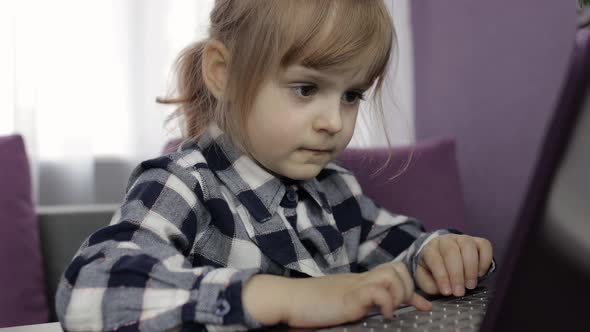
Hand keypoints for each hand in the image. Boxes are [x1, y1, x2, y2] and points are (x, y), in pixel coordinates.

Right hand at [282, 262, 430, 327]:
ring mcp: (355, 287)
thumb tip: (369, 310)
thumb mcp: (338, 301)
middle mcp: (360, 280)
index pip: (393, 274)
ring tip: (389, 311)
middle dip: (408, 289)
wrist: (288, 299)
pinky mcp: (349, 298)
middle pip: (397, 268)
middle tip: (399, 308)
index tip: (423, 306)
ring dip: (399, 295)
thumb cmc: (308, 304)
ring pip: (392, 275)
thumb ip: (355, 302)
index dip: (412, 291)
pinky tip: (383, 316)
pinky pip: (377, 292)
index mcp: (359, 281)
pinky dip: (386, 304)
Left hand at [415, 234, 492, 296]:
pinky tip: (480, 274)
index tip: (447, 292)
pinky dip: (484, 261)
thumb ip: (430, 285)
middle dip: (456, 274)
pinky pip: (485, 246)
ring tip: (470, 285)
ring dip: (470, 268)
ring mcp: (463, 239)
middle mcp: (446, 240)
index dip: (441, 276)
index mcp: (430, 248)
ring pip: (468, 246)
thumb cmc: (434, 272)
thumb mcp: (426, 280)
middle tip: (460, 292)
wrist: (446, 260)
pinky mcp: (478, 241)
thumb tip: (443, 289)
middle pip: (451, 251)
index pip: (434, 259)